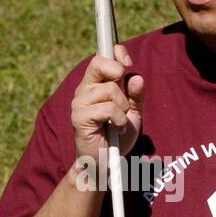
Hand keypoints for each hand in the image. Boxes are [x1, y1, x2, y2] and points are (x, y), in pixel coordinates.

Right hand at [71, 45, 144, 160]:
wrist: (105, 163)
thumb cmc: (117, 137)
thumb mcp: (133, 113)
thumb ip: (136, 95)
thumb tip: (136, 77)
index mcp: (95, 85)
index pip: (101, 57)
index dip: (116, 53)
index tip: (128, 63)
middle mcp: (84, 90)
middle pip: (99, 63)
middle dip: (117, 75)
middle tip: (124, 97)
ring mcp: (79, 103)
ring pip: (110, 90)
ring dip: (122, 107)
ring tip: (119, 121)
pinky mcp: (79, 117)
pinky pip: (108, 109)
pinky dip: (119, 120)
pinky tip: (116, 129)